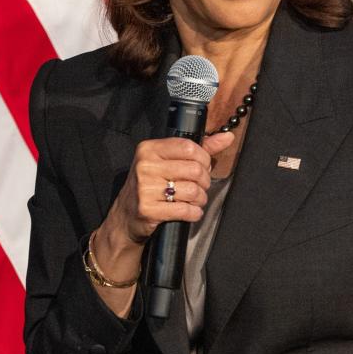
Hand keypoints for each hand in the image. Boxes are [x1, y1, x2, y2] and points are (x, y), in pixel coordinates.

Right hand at [95, 132, 234, 251]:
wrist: (126, 216)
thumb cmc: (151, 186)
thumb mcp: (169, 162)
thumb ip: (200, 148)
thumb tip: (226, 137)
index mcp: (149, 149)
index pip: (189, 147)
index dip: (203, 159)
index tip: (203, 167)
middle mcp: (145, 166)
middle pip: (194, 170)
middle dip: (204, 182)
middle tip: (200, 187)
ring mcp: (145, 188)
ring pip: (192, 190)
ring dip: (200, 199)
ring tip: (195, 200)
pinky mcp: (148, 209)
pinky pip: (184, 210)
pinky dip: (194, 213)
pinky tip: (190, 212)